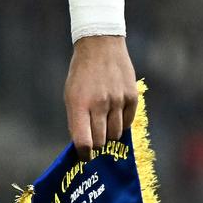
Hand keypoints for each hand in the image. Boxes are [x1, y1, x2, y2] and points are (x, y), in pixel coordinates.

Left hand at [64, 35, 137, 155]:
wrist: (101, 46)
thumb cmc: (81, 73)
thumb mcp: (71, 94)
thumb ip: (76, 119)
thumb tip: (83, 145)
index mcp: (79, 103)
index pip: (83, 141)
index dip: (84, 153)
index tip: (85, 156)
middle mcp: (99, 104)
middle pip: (100, 140)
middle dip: (96, 144)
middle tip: (93, 140)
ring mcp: (118, 101)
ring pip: (115, 134)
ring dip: (108, 134)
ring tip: (102, 124)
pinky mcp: (132, 98)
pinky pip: (128, 123)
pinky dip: (121, 124)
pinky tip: (114, 115)